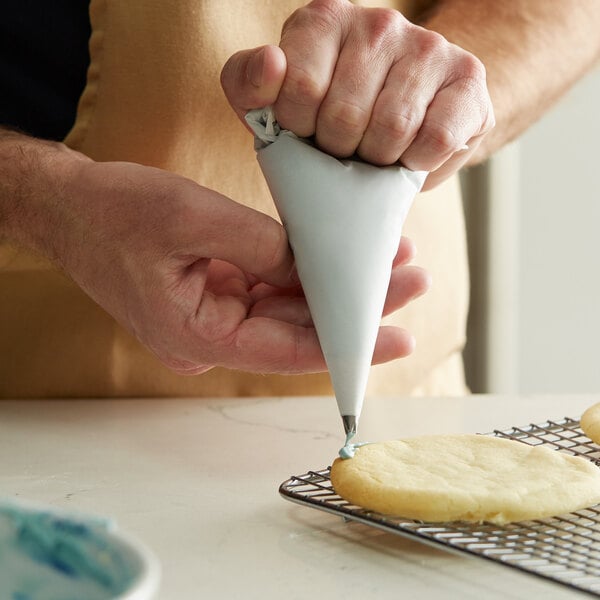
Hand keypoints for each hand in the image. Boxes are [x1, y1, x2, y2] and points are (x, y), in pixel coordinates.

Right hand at [54, 158, 428, 374]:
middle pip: (297, 330)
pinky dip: (305, 274)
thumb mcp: (192, 219)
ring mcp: (215, 316)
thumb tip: (317, 265)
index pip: (289, 351)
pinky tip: (339, 255)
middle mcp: (212, 336)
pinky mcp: (217, 294)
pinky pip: (270, 289)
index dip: (348, 346)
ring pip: (288, 309)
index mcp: (198, 335)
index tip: (398, 337)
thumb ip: (261, 246)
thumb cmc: (114, 214)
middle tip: (409, 280)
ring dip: (333, 286)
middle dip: (352, 305)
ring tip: (387, 262)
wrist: (70, 207)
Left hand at [221, 0, 494, 189]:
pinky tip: (409, 154)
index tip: (306, 131)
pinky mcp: (468, 78)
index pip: (299, 88)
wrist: (404, 119)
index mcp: (323, 20)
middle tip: (344, 148)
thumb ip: (248, 85)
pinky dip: (417, 163)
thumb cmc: (329, 115)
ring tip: (374, 151)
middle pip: (345, 116)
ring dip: (377, 160)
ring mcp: (428, 46)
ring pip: (391, 130)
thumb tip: (270, 64)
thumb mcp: (273, 102)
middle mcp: (378, 22)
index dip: (299, 130)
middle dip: (339, 150)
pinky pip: (435, 139)